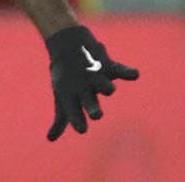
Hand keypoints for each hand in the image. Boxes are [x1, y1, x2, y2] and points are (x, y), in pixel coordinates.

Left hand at [44, 25, 138, 140]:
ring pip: (103, 85)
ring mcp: (94, 76)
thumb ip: (61, 120)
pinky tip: (134, 74)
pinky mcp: (107, 65)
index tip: (82, 130)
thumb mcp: (62, 98)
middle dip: (93, 108)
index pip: (73, 111)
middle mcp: (82, 87)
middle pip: (88, 100)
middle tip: (97, 115)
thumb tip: (49, 139)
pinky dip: (127, 72)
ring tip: (109, 89)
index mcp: (69, 95)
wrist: (66, 45)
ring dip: (106, 87)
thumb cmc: (65, 78)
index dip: (77, 120)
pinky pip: (119, 69)